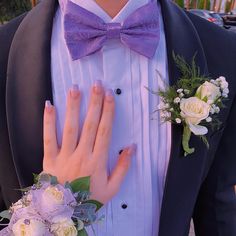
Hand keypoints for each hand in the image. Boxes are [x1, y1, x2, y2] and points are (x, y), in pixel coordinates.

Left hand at [43, 81, 135, 203]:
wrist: (65, 212)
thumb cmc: (90, 199)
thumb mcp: (112, 188)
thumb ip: (123, 167)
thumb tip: (131, 147)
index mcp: (98, 160)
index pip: (105, 130)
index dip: (108, 111)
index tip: (110, 95)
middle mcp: (82, 154)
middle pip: (90, 124)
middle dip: (94, 103)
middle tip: (97, 84)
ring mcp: (64, 155)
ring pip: (70, 127)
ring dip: (74, 106)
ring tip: (75, 89)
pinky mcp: (49, 158)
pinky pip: (48, 137)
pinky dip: (48, 121)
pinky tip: (50, 105)